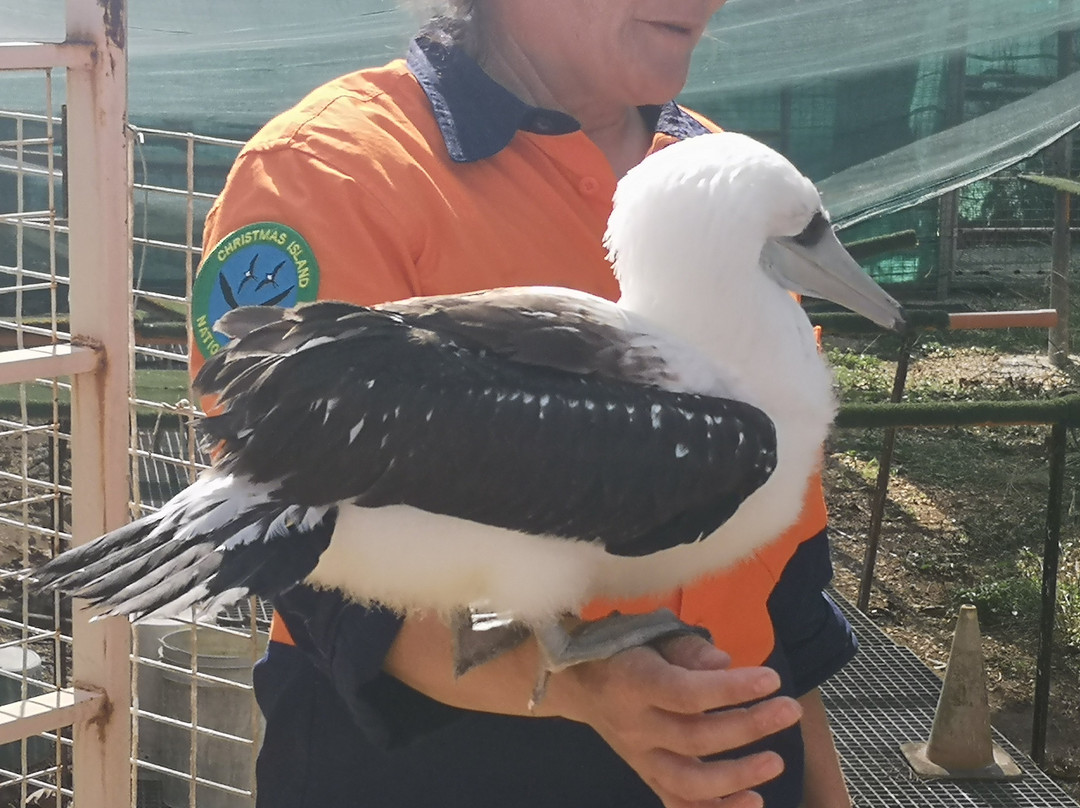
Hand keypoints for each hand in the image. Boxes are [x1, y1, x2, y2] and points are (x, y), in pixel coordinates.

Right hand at [540, 634, 802, 807]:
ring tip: (775, 762)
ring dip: (736, 777)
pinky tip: (753, 801)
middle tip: (789, 710)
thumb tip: (726, 664)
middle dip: (749, 726)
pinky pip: (679, 803)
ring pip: (688, 782)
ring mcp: (640, 757)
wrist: (579, 682)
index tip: (772, 678)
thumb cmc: (623, 650)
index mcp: (635, 683)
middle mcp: (636, 726)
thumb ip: (688, 649)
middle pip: (696, 737)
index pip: (688, 693)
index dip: (732, 689)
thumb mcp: (649, 634)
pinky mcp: (646, 774)